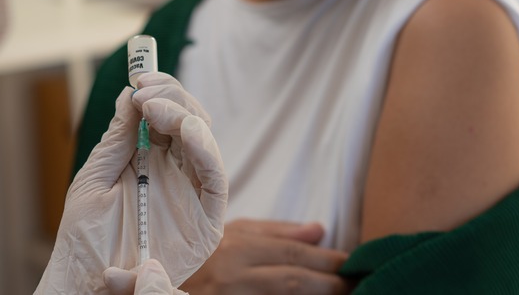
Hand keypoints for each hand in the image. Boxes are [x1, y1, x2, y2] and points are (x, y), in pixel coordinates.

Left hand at [35, 74, 227, 293]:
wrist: (84, 278)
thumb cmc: (84, 233)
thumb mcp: (97, 174)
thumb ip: (118, 136)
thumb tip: (131, 92)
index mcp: (153, 161)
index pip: (170, 116)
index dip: (161, 91)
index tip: (140, 78)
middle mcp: (178, 174)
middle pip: (193, 122)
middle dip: (173, 97)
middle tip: (145, 93)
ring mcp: (193, 195)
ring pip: (207, 143)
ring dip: (185, 116)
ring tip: (155, 108)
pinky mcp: (206, 221)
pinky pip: (216, 180)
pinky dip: (206, 150)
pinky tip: (187, 130)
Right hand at [180, 219, 350, 293]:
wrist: (161, 285)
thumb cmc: (199, 256)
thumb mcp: (231, 234)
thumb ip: (276, 232)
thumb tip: (320, 231)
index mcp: (234, 246)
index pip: (292, 253)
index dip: (327, 260)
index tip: (353, 263)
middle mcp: (232, 274)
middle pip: (293, 279)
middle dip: (331, 282)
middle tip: (358, 283)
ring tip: (343, 294)